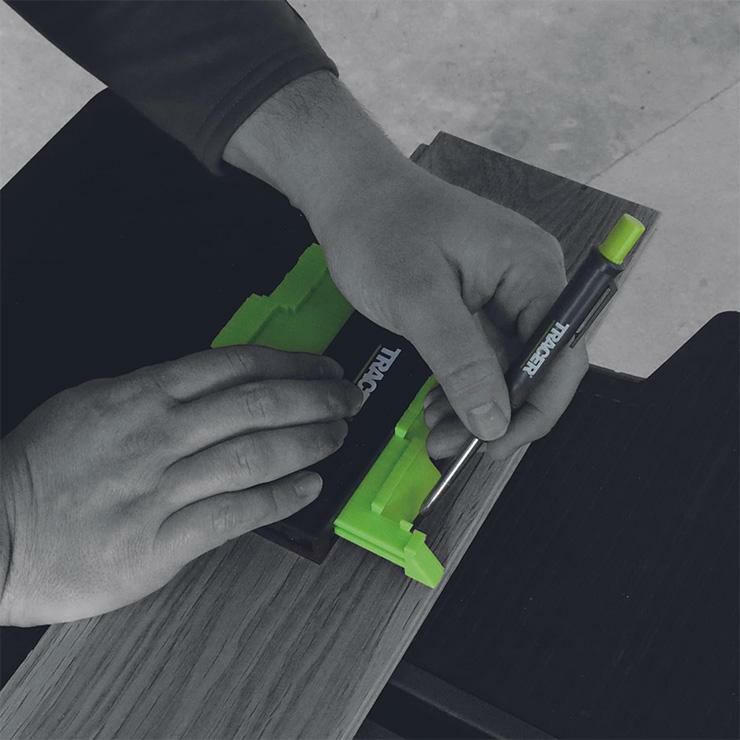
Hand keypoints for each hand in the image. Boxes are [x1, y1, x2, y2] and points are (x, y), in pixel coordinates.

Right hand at [0, 347, 361, 625]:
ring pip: (254, 455)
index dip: (291, 364)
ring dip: (308, 442)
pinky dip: (279, 498)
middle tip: (349, 397)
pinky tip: (309, 487)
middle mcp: (157, 435)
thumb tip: (216, 387)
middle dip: (314, 397)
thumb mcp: (94, 404)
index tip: (322, 367)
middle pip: (257, 405)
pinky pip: (235, 514)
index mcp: (141, 397)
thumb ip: (155, 393)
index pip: (234, 366)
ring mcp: (160, 489)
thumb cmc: (41, 467)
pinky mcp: (159, 543)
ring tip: (339, 435)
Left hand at [224, 72, 586, 461]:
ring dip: (475, 405)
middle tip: (455, 447)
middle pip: (536, 364)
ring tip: (437, 433)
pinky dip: (460, 384)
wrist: (348, 192)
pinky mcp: (477, 302)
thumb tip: (495, 422)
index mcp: (532, 269)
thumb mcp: (418, 301)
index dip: (537, 407)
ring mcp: (503, 292)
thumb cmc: (380, 228)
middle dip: (498, 412)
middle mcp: (529, 281)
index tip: (498, 445)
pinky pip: (482, 355)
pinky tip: (436, 405)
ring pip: (506, 367)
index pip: (561, 351)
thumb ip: (461, 362)